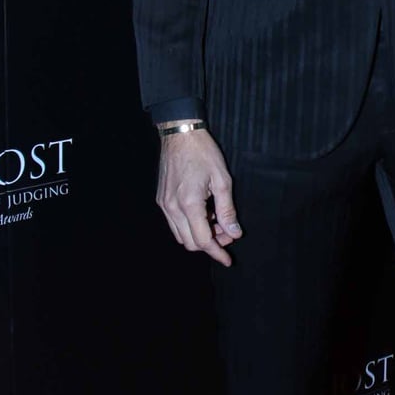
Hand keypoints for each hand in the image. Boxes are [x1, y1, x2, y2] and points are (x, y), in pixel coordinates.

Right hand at [155, 128, 241, 266]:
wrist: (180, 134)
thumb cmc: (203, 152)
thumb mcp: (222, 180)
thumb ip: (227, 210)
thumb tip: (234, 232)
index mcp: (189, 203)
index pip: (203, 240)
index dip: (217, 253)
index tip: (228, 260)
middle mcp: (172, 208)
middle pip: (190, 243)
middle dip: (210, 244)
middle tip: (228, 234)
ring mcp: (164, 204)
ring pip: (181, 235)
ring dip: (199, 236)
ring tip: (217, 223)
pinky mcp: (161, 200)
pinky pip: (174, 223)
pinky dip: (189, 226)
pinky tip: (204, 214)